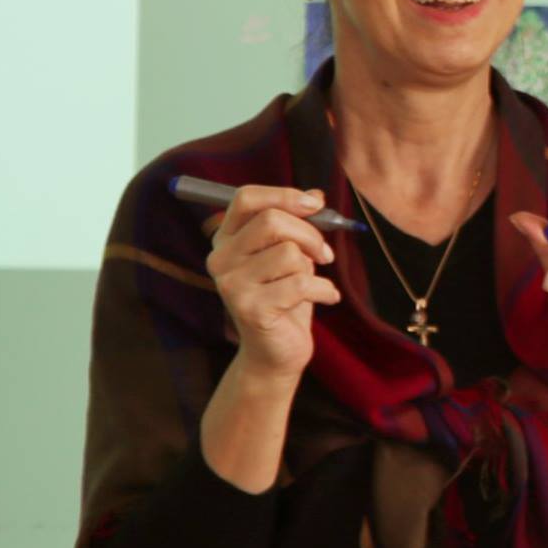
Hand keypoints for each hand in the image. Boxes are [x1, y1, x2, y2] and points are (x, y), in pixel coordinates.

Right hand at [203, 184, 340, 378]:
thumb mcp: (290, 254)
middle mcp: (220, 259)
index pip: (247, 198)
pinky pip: (301, 283)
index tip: (315, 206)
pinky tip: (326, 298)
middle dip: (309, 234)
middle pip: (271, 222)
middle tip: (325, 253)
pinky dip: (324, 289)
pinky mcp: (250, 309)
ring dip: (312, 267)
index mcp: (226, 239)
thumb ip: (297, 224)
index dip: (284, 196)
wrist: (276, 352)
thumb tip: (317, 195)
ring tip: (311, 283)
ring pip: (289, 253)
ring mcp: (232, 285)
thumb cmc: (284, 297)